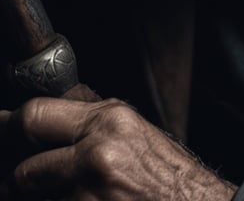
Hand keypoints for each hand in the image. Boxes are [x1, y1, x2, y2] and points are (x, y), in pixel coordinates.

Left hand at [0, 97, 236, 199]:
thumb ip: (94, 121)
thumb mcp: (134, 132)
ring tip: (70, 195)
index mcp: (109, 120)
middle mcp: (96, 153)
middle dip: (20, 179)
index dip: (10, 127)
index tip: (2, 127)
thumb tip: (54, 111)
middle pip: (24, 169)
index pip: (35, 116)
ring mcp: (87, 195)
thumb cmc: (168, 176)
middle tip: (20, 180)